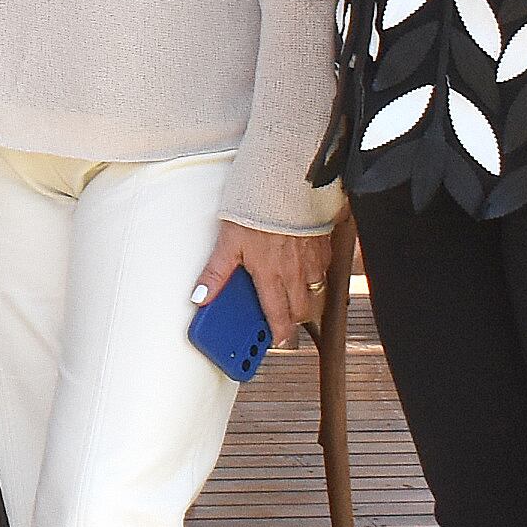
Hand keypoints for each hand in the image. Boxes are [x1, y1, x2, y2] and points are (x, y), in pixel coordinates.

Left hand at [191, 218, 328, 346]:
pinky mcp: (323, 245)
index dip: (280, 333)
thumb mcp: (228, 243)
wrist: (286, 184)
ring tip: (295, 300)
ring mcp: (313, 260)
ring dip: (308, 300)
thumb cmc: (256, 210)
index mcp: (270, 275)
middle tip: (285, 323)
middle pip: (303, 310)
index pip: (278, 315)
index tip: (278, 342)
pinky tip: (307, 271)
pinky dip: (318, 277)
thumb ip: (216, 273)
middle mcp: (295, 272)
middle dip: (295, 320)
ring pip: (317, 292)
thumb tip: (201, 297)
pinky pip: (325, 270)